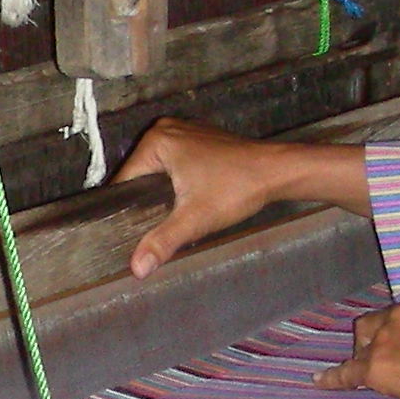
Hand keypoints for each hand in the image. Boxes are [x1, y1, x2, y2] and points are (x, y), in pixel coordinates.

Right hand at [116, 119, 370, 279]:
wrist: (278, 172)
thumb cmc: (237, 189)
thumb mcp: (195, 219)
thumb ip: (162, 241)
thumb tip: (136, 268)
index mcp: (156, 141)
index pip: (124, 179)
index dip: (122, 208)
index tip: (122, 232)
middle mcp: (166, 129)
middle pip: (138, 174)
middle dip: (141, 201)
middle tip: (143, 230)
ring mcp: (184, 131)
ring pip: (156, 170)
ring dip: (157, 193)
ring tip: (158, 220)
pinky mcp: (199, 139)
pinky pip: (173, 163)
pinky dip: (173, 181)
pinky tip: (179, 202)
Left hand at [313, 290, 399, 398]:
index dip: (398, 329)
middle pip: (373, 324)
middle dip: (374, 339)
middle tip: (385, 359)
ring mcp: (386, 339)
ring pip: (362, 348)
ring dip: (364, 359)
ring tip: (371, 376)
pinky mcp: (376, 366)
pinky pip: (347, 372)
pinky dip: (333, 377)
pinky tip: (321, 382)